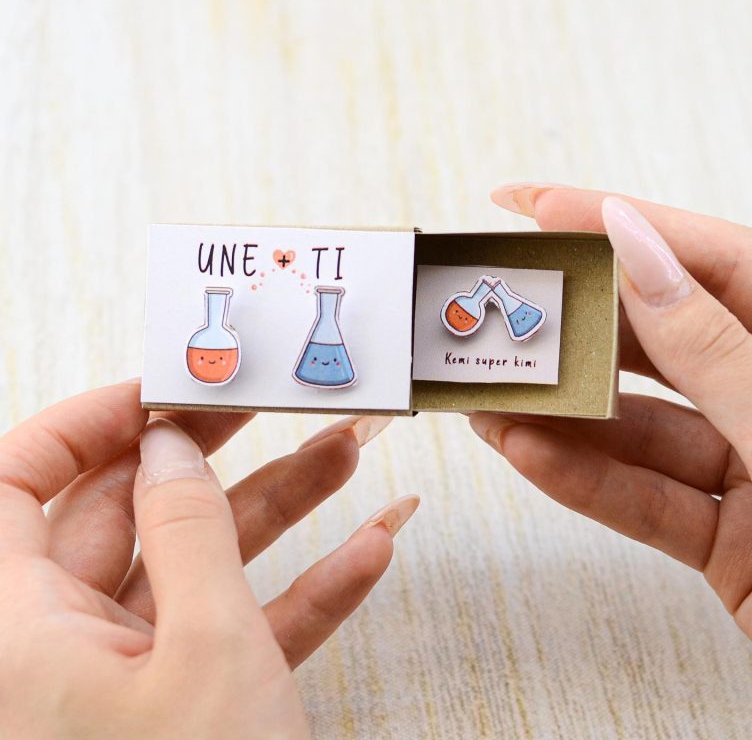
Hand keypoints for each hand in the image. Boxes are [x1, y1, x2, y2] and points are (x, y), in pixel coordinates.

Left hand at [0, 382, 417, 738]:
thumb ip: (187, 530)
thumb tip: (169, 445)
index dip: (82, 422)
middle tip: (272, 406)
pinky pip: (242, 630)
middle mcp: (60, 647)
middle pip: (133, 513)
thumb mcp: (205, 648)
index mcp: (18, 628)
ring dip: (281, 513)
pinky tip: (369, 550)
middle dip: (218, 456)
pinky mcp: (192, 710)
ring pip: (200, 567)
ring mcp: (132, 680)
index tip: (160, 389)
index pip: (15, 481)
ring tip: (347, 456)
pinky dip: (306, 593)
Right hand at [470, 183, 751, 654]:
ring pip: (641, 428)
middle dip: (578, 329)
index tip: (541, 208)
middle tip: (503, 308)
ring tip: (493, 391)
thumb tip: (637, 249)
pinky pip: (643, 498)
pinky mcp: (726, 537)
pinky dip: (582, 479)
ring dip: (563, 415)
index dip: (623, 226)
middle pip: (663, 344)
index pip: (712, 262)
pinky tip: (526, 450)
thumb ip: (710, 345)